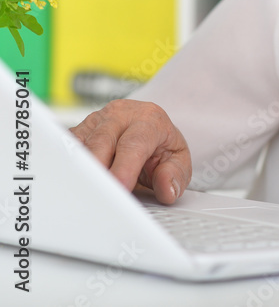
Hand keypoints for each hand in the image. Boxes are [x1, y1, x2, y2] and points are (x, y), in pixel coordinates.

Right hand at [70, 99, 191, 203]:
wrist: (149, 130)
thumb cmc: (161, 146)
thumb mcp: (178, 160)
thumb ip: (175, 175)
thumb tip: (167, 189)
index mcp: (148, 119)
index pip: (134, 143)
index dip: (124, 167)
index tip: (119, 187)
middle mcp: (120, 115)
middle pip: (101, 142)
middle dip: (97, 170)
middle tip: (96, 196)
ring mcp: (96, 120)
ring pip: (80, 144)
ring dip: (80, 169)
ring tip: (81, 193)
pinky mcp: (78, 130)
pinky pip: (66, 147)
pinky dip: (67, 165)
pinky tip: (69, 183)